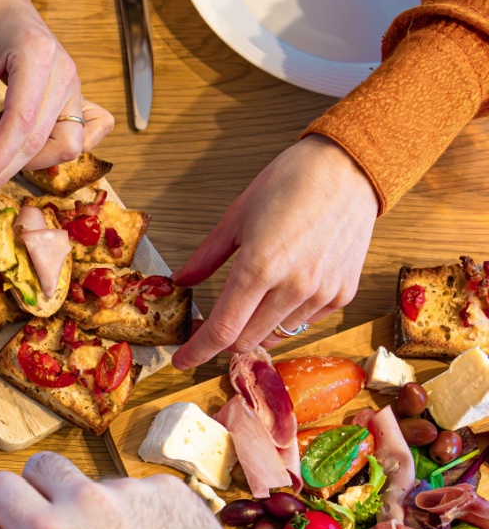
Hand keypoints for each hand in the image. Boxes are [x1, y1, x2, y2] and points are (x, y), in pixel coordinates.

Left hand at [0, 0, 113, 195]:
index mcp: (37, 56)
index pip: (22, 123)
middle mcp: (65, 72)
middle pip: (44, 141)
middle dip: (8, 168)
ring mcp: (74, 85)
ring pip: (65, 145)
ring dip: (30, 163)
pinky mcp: (74, 96)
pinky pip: (75, 137)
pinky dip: (49, 151)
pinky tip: (18, 149)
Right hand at [0, 453, 259, 528]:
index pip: (0, 486)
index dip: (3, 504)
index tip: (17, 521)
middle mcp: (85, 501)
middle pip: (41, 466)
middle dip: (42, 490)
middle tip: (62, 524)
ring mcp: (129, 489)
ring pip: (93, 482)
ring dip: (97, 506)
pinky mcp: (167, 487)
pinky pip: (137, 489)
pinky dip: (139, 510)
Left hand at [172, 136, 378, 368]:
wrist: (348, 169)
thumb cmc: (290, 184)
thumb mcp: (236, 217)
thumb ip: (205, 257)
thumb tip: (181, 282)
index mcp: (260, 267)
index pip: (223, 329)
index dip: (197, 351)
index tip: (181, 359)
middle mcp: (293, 288)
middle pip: (245, 341)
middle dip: (221, 339)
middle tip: (209, 324)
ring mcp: (321, 294)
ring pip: (274, 336)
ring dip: (253, 328)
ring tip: (249, 300)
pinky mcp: (342, 295)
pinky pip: (303, 323)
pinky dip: (283, 317)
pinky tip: (281, 291)